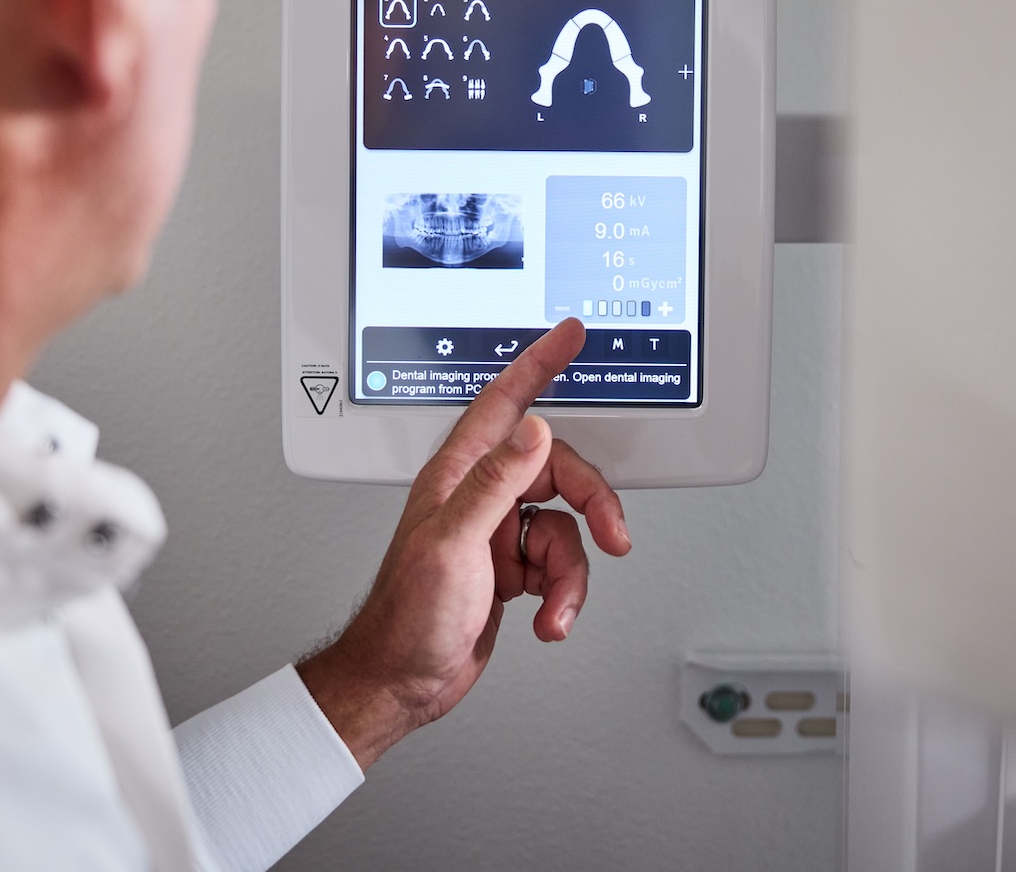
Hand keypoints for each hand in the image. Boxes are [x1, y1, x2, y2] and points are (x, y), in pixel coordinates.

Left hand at [295, 319, 632, 768]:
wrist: (403, 679)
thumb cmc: (408, 614)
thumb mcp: (454, 544)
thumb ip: (496, 482)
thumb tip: (534, 431)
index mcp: (460, 474)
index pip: (505, 403)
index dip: (538, 364)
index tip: (569, 335)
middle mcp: (480, 495)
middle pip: (559, 471)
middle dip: (591, 506)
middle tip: (612, 534)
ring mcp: (496, 532)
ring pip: (565, 527)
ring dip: (569, 573)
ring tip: (553, 605)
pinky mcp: (510, 568)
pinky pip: (558, 565)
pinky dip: (562, 594)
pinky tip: (545, 618)